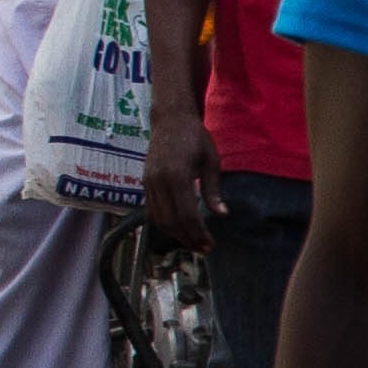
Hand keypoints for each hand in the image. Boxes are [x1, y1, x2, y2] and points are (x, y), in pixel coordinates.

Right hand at [142, 105, 219, 250]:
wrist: (170, 118)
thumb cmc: (195, 137)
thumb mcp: (211, 161)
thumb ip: (213, 190)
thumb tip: (221, 214)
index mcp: (177, 175)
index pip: (187, 214)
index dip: (198, 233)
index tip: (210, 245)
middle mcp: (159, 181)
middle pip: (171, 221)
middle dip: (188, 239)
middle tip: (204, 249)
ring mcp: (149, 182)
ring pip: (159, 219)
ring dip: (176, 235)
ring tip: (193, 243)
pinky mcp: (145, 182)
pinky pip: (153, 210)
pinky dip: (166, 223)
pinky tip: (180, 228)